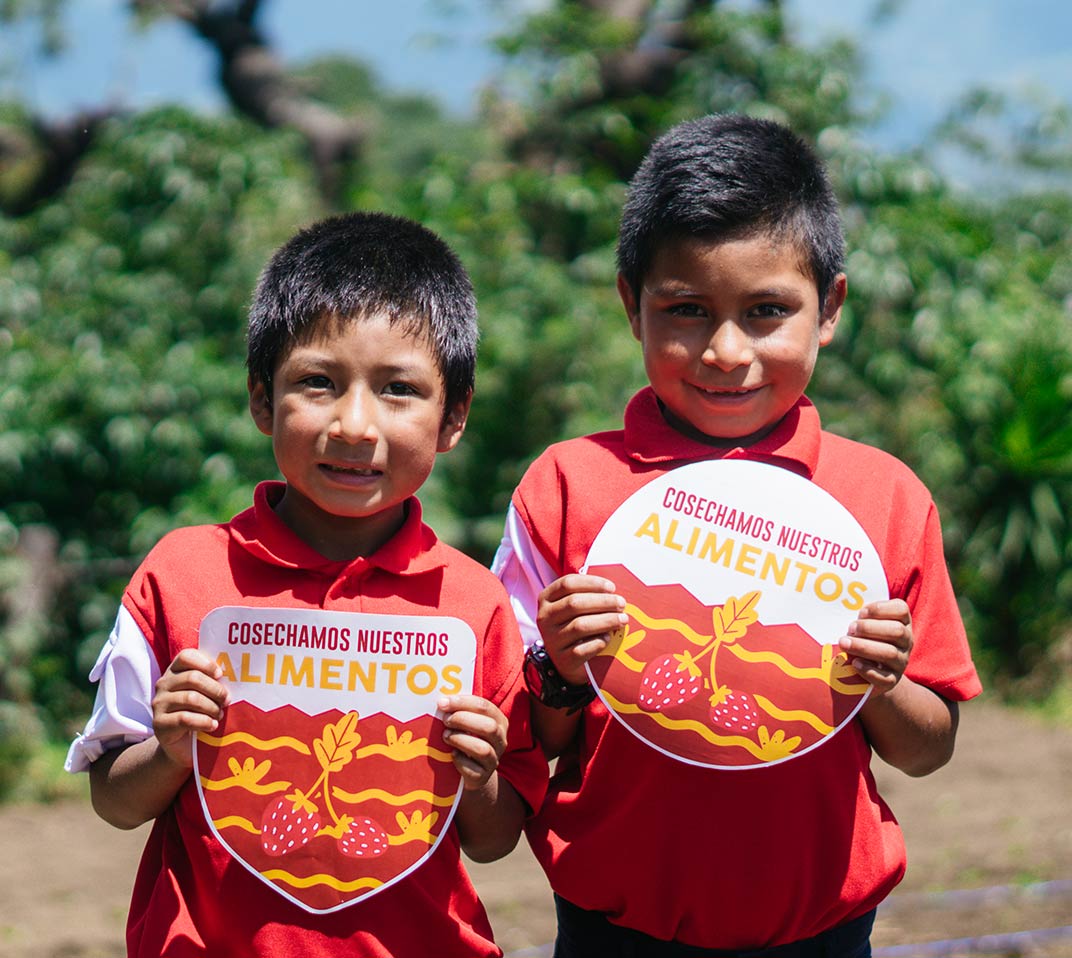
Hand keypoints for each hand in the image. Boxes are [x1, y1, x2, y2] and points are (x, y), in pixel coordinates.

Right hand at [151, 648, 229, 768]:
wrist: (182, 745)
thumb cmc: (200, 713)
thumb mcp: (206, 694)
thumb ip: (213, 681)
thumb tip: (235, 675)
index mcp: (175, 671)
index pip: (186, 656)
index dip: (206, 663)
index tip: (220, 674)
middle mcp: (164, 684)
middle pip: (193, 678)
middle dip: (216, 690)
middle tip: (227, 700)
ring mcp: (159, 703)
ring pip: (190, 698)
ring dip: (211, 707)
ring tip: (220, 715)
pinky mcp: (159, 723)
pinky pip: (185, 718)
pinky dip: (203, 722)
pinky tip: (212, 725)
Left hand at [438, 694, 507, 790]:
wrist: (472, 771)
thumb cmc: (467, 739)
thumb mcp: (468, 723)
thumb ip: (460, 711)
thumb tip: (441, 701)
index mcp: (498, 721)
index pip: (484, 707)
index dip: (462, 703)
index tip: (442, 702)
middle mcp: (500, 740)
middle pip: (489, 727)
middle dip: (463, 720)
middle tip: (445, 720)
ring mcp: (494, 760)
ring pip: (483, 749)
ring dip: (461, 740)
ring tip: (445, 736)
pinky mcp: (483, 776)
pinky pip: (473, 769)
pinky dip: (460, 761)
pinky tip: (451, 754)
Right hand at [537, 574, 627, 685]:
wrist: (568, 660)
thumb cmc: (577, 625)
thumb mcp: (575, 607)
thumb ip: (588, 595)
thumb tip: (613, 591)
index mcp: (546, 599)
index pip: (567, 584)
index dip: (591, 583)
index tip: (611, 587)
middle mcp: (544, 618)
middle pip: (574, 604)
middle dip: (603, 602)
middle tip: (621, 603)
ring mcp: (551, 640)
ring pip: (579, 626)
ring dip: (605, 621)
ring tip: (623, 619)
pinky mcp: (562, 660)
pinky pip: (582, 649)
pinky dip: (598, 642)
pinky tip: (608, 638)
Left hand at [839, 600, 912, 696]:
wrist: (870, 670)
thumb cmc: (864, 638)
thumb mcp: (865, 624)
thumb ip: (859, 616)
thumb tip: (837, 605)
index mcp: (902, 622)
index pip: (901, 609)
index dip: (880, 608)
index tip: (861, 612)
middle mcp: (906, 641)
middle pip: (897, 631)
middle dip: (870, 628)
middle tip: (850, 628)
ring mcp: (901, 661)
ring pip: (890, 653)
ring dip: (864, 647)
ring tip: (844, 643)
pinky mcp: (892, 680)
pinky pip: (885, 677)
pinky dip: (868, 670)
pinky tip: (854, 663)